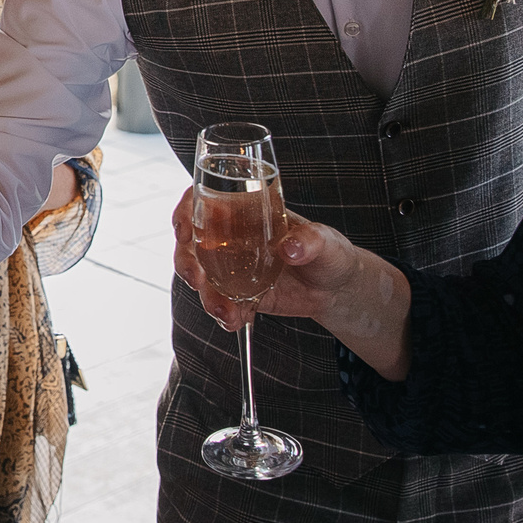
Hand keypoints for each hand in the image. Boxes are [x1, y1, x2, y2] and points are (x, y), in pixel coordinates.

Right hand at [168, 190, 411, 376]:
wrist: (336, 289)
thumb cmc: (330, 252)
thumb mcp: (326, 240)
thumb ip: (309, 239)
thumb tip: (289, 247)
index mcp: (246, 212)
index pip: (203, 201)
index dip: (186, 211)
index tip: (185, 231)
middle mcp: (232, 239)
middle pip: (191, 244)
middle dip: (186, 263)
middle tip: (198, 280)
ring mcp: (233, 268)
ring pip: (202, 279)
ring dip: (206, 296)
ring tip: (227, 312)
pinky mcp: (240, 294)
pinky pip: (221, 304)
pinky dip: (225, 315)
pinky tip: (239, 321)